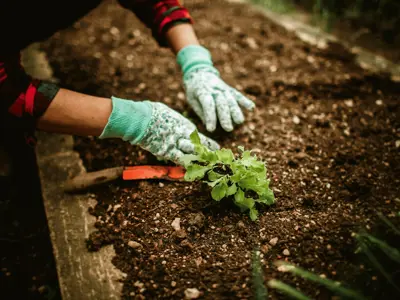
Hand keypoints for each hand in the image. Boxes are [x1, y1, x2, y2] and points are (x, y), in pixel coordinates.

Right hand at [99, 97, 218, 163]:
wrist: (142, 118)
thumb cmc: (153, 113)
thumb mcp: (169, 115)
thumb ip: (176, 123)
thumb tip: (176, 125)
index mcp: (185, 125)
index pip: (200, 137)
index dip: (209, 144)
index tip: (216, 148)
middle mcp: (184, 135)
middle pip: (200, 147)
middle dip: (208, 155)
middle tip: (216, 161)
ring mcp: (177, 144)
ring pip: (193, 155)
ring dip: (200, 162)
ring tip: (208, 168)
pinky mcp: (167, 152)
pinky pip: (180, 160)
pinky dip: (186, 166)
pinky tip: (192, 171)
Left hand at [177, 45, 254, 131]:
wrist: (200, 72)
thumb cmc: (194, 90)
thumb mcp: (191, 99)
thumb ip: (200, 111)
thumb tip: (208, 124)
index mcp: (202, 92)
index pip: (207, 105)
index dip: (210, 117)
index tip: (211, 129)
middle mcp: (214, 89)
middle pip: (221, 103)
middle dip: (225, 116)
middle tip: (228, 129)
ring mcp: (223, 88)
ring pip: (231, 99)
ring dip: (236, 111)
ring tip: (239, 122)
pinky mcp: (229, 89)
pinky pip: (238, 95)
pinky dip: (245, 101)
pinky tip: (252, 108)